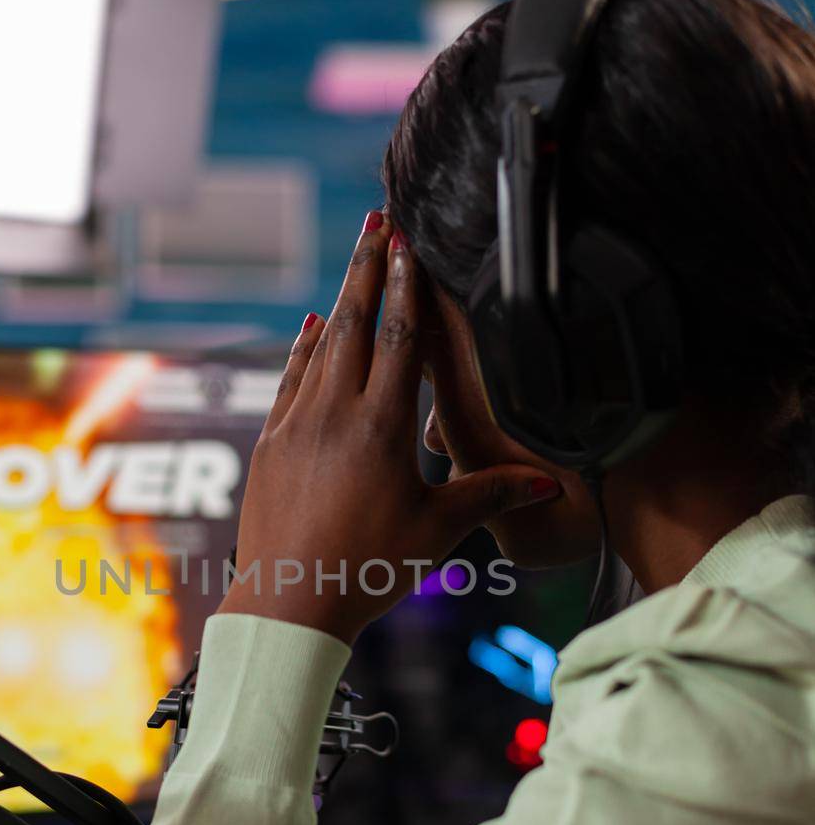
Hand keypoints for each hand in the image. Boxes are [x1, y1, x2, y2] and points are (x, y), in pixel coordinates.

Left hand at [217, 212, 559, 645]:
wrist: (289, 603)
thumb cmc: (368, 571)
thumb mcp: (438, 532)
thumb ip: (491, 494)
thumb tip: (553, 483)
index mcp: (381, 427)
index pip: (399, 339)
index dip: (406, 286)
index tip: (409, 243)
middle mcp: (334, 413)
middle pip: (355, 323)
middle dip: (368, 268)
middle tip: (378, 221)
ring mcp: (297, 424)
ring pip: (321, 347)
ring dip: (340, 299)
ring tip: (355, 260)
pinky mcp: (271, 443)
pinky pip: (290, 379)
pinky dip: (304, 347)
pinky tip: (312, 325)